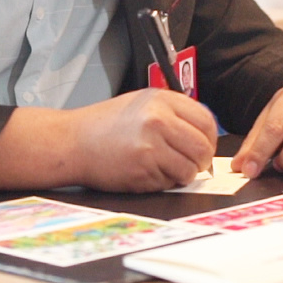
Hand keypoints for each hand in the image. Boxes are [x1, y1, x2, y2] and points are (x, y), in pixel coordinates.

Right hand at [0, 89, 216, 192]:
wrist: (73, 142)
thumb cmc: (105, 124)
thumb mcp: (141, 103)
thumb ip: (173, 113)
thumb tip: (202, 134)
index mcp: (161, 100)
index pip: (206, 121)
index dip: (209, 139)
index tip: (202, 146)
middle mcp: (158, 120)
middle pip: (202, 148)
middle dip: (200, 161)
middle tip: (190, 163)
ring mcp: (151, 146)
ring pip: (189, 169)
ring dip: (183, 174)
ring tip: (165, 168)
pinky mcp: (143, 170)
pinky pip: (170, 182)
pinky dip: (165, 182)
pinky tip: (148, 172)